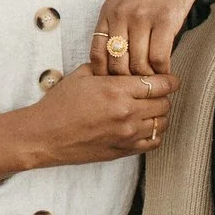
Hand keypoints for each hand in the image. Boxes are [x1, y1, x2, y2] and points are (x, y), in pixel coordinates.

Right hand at [18, 64, 174, 167]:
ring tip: (149, 109)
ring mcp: (127, 135)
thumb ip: (107, 68)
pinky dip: (154, 133)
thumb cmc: (58, 105)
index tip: (169, 79)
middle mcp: (126, 113)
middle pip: (165, 103)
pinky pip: (154, 142)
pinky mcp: (123, 150)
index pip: (160, 84)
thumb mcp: (81, 76)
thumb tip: (124, 63)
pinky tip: (144, 126)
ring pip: (162, 123)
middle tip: (155, 92)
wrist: (44, 136)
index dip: (169, 80)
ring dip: (159, 114)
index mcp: (117, 90)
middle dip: (163, 96)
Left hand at [90, 0, 214, 76]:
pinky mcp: (166, 19)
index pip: (97, 54)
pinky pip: (160, 57)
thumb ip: (117, 23)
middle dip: (127, 83)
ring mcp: (143, 18)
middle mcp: (121, 16)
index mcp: (108, 12)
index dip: (105, 76)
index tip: (115, 86)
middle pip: (117, 65)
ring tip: (153, 86)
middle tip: (137, 90)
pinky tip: (167, 73)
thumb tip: (116, 56)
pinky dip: (163, 71)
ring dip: (147, 80)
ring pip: (139, 64)